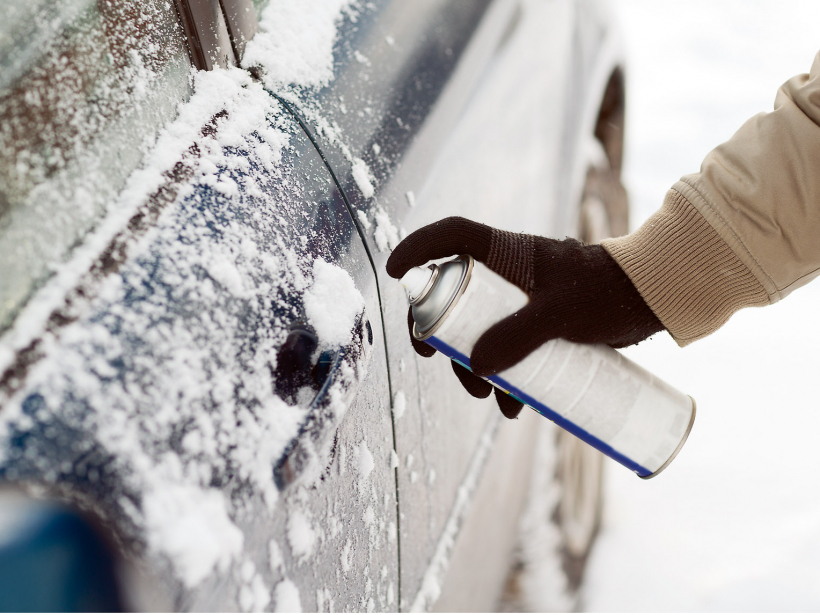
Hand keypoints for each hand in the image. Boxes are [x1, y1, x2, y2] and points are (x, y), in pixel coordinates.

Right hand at [386, 217, 663, 418]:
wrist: (652, 300)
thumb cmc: (606, 292)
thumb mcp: (560, 313)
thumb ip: (518, 337)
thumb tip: (476, 368)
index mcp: (507, 253)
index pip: (452, 236)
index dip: (418, 248)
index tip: (394, 271)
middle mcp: (510, 274)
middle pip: (457, 296)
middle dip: (443, 332)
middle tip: (436, 359)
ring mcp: (524, 300)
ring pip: (482, 329)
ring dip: (475, 365)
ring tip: (489, 400)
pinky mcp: (541, 322)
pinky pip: (510, 348)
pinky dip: (506, 376)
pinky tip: (516, 405)